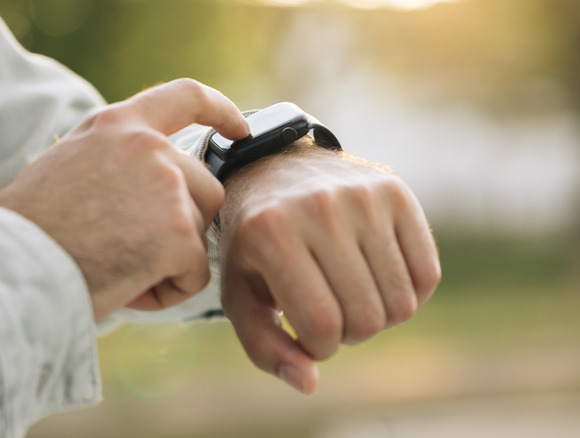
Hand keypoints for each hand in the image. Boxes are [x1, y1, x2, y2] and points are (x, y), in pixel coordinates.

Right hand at [0, 79, 248, 321]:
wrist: (6, 266)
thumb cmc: (27, 228)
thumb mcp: (68, 166)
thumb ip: (116, 161)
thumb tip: (153, 184)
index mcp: (117, 125)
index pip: (185, 97)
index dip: (222, 111)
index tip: (241, 129)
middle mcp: (148, 147)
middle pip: (203, 186)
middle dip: (181, 223)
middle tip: (132, 250)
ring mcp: (167, 187)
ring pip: (199, 230)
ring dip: (171, 257)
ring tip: (120, 270)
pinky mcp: (177, 233)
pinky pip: (195, 271)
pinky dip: (168, 289)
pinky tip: (128, 288)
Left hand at [218, 140, 440, 393]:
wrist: (276, 170)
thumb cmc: (255, 243)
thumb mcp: (240, 292)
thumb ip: (265, 346)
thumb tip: (309, 383)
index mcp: (271, 234)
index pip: (322, 326)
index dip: (319, 349)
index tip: (306, 333)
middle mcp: (319, 208)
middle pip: (366, 318)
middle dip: (349, 334)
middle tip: (329, 312)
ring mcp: (362, 196)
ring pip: (402, 303)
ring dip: (378, 317)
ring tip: (349, 296)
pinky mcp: (396, 191)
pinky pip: (428, 275)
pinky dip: (408, 295)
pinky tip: (377, 281)